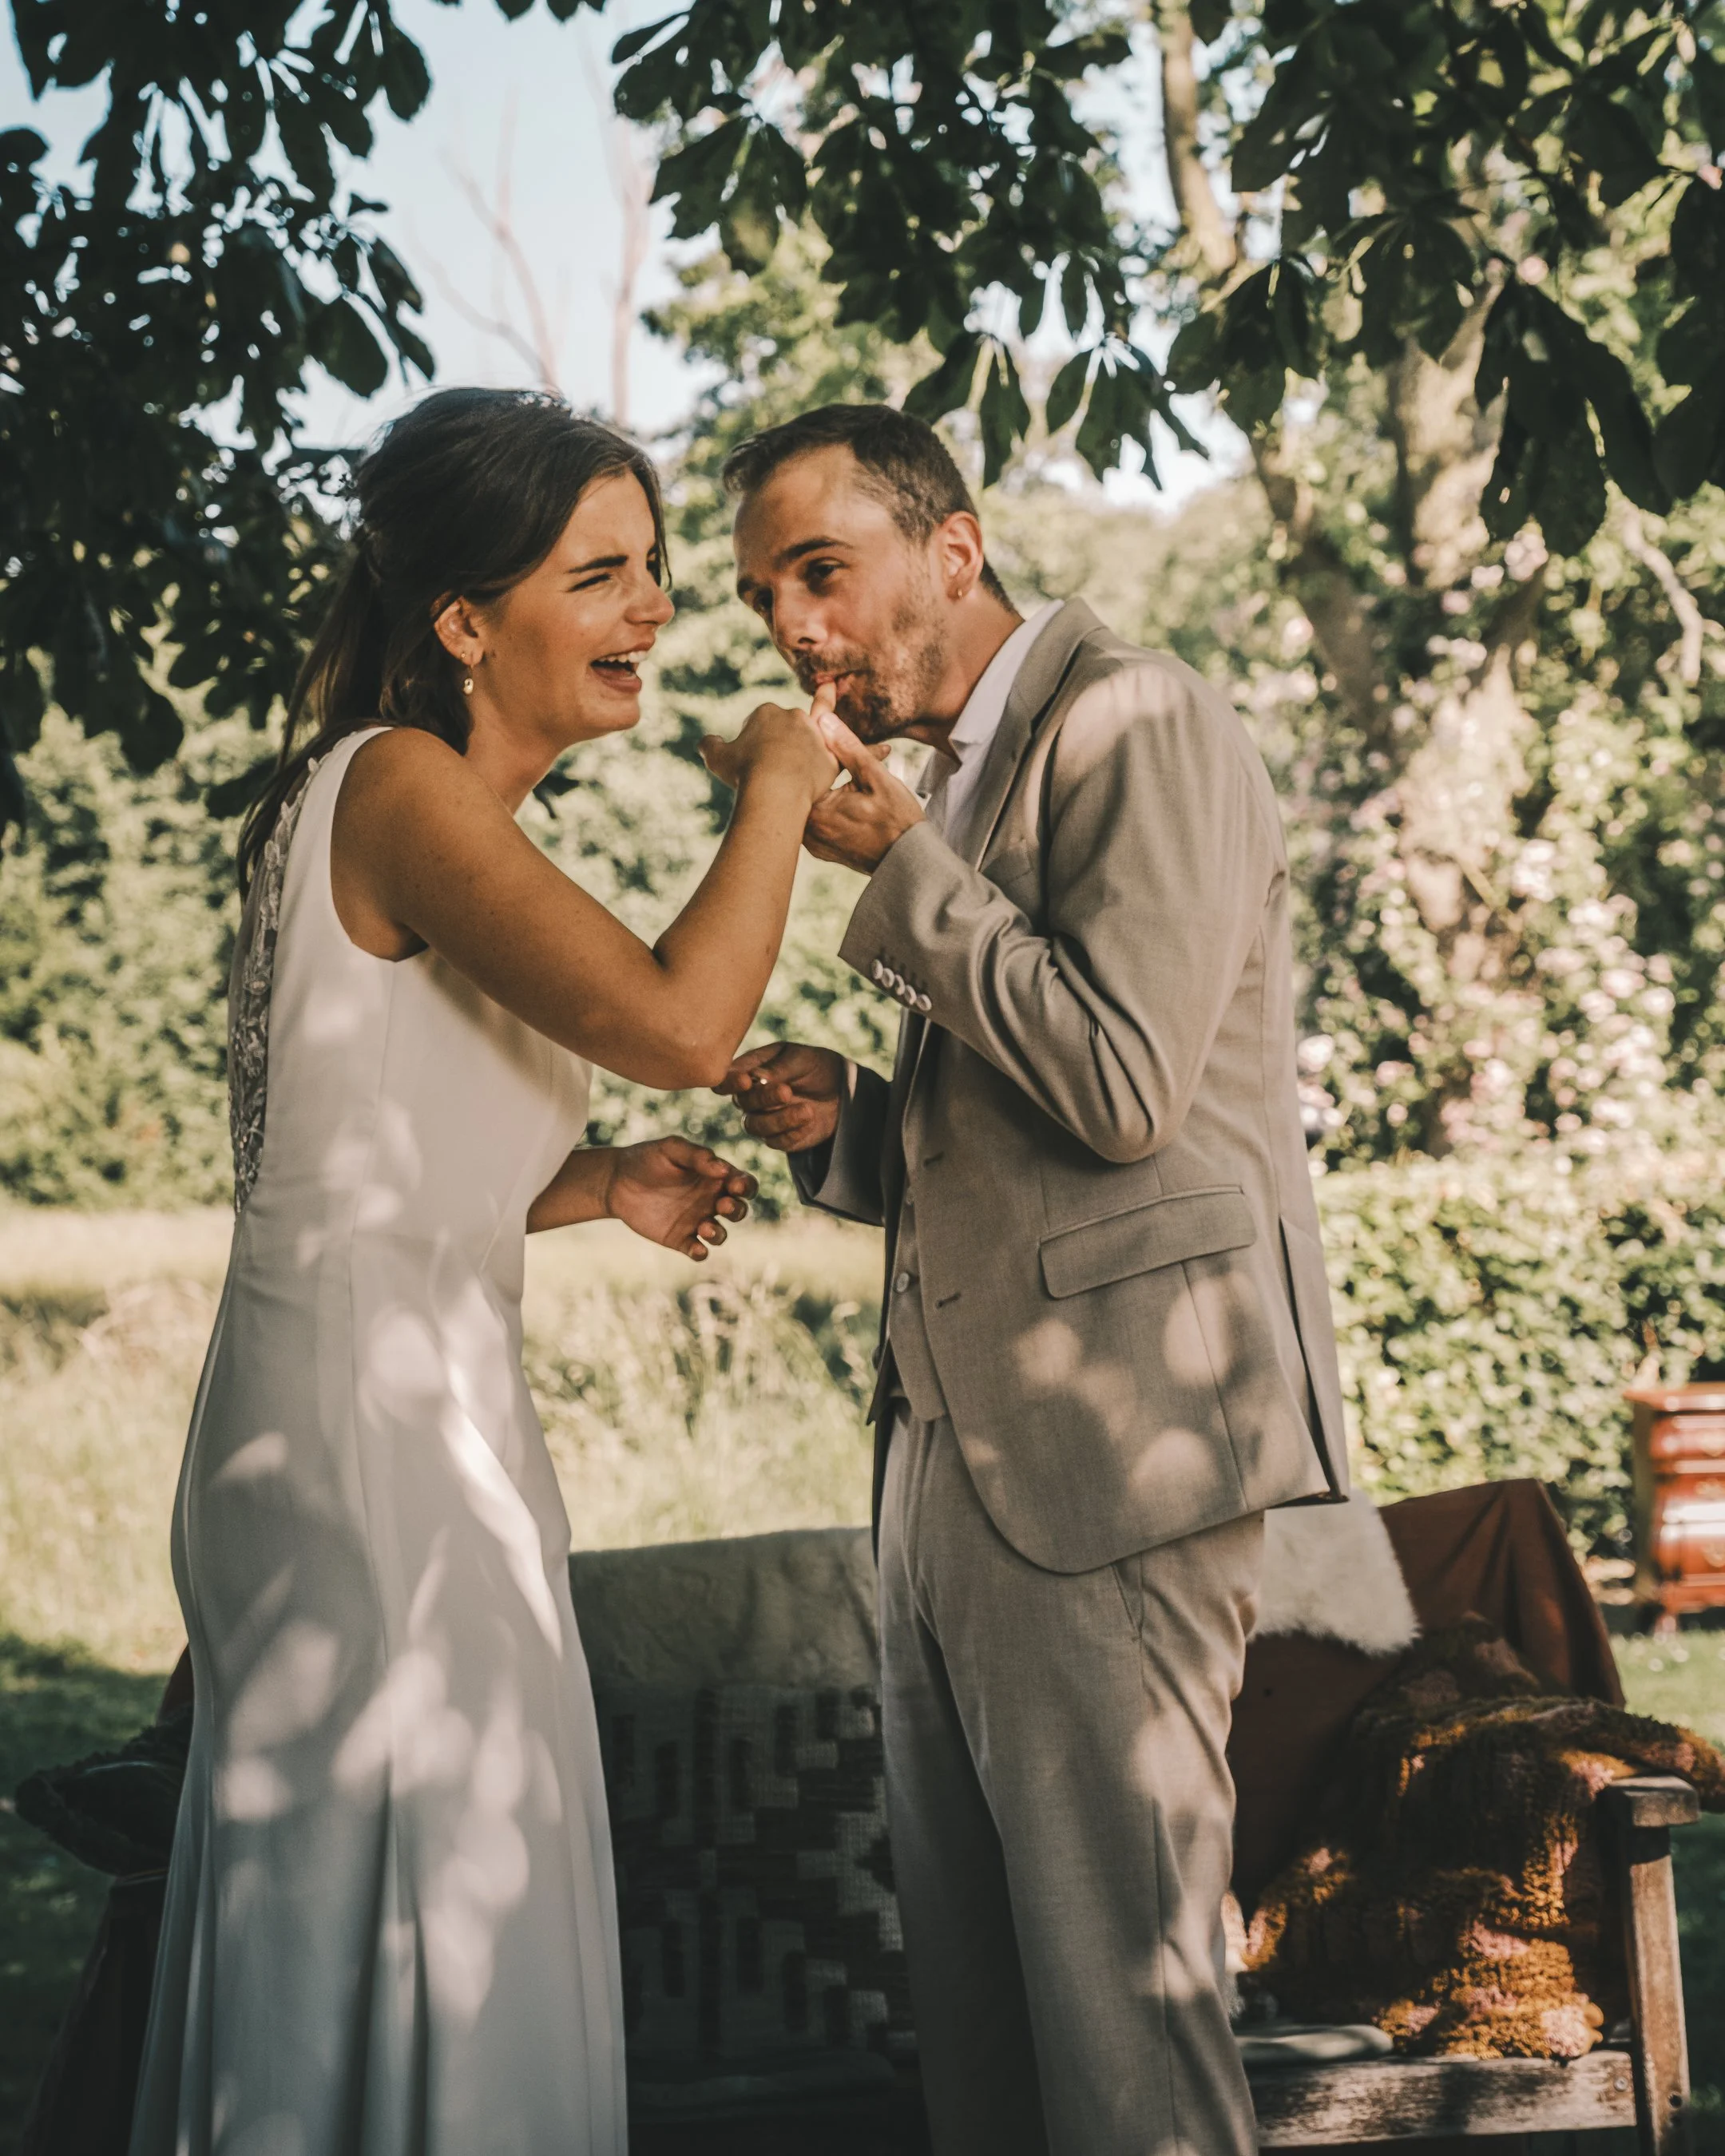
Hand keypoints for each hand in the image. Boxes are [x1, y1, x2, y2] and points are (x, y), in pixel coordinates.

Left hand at [603, 1137, 755, 1259]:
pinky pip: (697, 1250)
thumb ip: (697, 1156)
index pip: (743, 1183)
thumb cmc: (646, 1159)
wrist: (615, 1181)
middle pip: (738, 1210)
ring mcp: (696, 1221)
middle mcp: (710, 1200)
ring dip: (718, 1234)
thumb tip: (724, 1169)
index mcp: (715, 1177)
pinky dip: (701, 1253)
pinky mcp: (679, 1239)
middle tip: (723, 1205)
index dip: (746, 1186)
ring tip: (705, 1228)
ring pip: (720, 1234)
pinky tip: (697, 1249)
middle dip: (736, 1210)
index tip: (735, 1185)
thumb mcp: (670, 1149)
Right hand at [700, 682, 839, 805]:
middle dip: (780, 741)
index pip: (760, 721)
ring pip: (811, 741)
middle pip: (787, 727)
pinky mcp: (831, 757)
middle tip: (769, 768)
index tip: (750, 758)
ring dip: (805, 751)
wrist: (775, 791)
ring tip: (795, 773)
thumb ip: (709, 745)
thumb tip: (706, 742)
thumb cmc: (743, 772)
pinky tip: (834, 764)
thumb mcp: (716, 758)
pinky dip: (833, 761)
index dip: (753, 740)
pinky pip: (834, 759)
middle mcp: (795, 716)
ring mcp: (816, 735)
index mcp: (767, 711)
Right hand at [715, 1042, 845, 1154]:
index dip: (729, 1082)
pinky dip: (794, 1133)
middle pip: (741, 1102)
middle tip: (787, 1091)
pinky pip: (776, 1142)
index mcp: (748, 1070)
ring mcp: (762, 1119)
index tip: (747, 1081)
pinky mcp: (778, 1138)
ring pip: (755, 1126)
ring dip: (781, 1119)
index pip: (725, 1079)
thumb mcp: (802, 1059)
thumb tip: (755, 1075)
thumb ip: (779, 1067)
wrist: (842, 1091)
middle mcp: (750, 1097)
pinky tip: (811, 1120)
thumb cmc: (816, 1066)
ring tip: (808, 1109)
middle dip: (764, 1098)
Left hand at [803, 713, 923, 872]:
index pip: (804, 768)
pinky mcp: (822, 850)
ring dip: (821, 784)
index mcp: (817, 811)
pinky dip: (826, 804)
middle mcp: (808, 831)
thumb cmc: (898, 821)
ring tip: (839, 772)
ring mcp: (814, 843)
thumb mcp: (876, 777)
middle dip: (817, 765)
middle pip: (803, 787)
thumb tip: (824, 718)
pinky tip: (841, 796)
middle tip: (830, 748)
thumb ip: (848, 748)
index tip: (821, 729)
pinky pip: (816, 820)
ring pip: (809, 803)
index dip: (813, 746)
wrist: (910, 862)